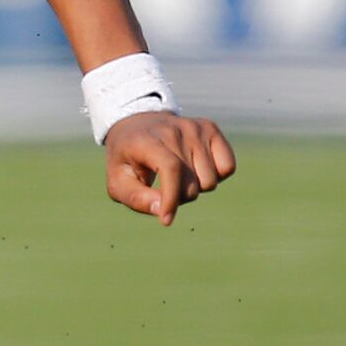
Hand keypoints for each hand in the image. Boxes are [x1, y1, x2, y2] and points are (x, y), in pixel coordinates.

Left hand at [105, 112, 234, 225]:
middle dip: (178, 197)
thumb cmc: (126, 160)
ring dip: (196, 188)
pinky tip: (196, 170)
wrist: (138, 125)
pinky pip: (227, 168)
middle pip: (191, 183)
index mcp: (146, 141)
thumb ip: (136, 198)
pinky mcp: (211, 129)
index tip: (166, 219)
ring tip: (178, 177)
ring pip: (211, 180)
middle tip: (163, 188)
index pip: (171, 169)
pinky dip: (215, 177)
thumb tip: (162, 210)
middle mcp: (174, 130)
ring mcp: (195, 128)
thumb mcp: (117, 182)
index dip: (171, 198)